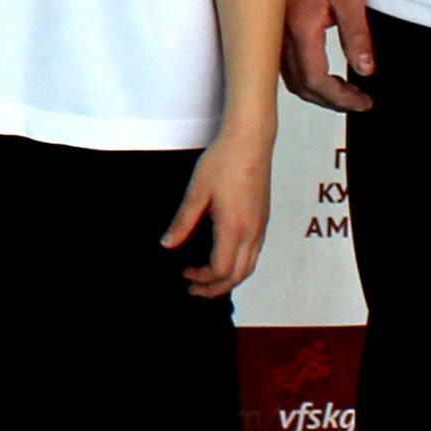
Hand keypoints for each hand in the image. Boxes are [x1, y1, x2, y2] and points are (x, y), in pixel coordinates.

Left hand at [162, 128, 273, 298]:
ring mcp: (260, 226)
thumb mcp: (196, 191)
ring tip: (207, 280)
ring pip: (249, 266)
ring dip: (228, 279)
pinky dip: (238, 265)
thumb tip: (167, 244)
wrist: (250, 141)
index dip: (202, 278)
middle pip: (238, 275)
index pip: (222, 270)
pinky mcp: (262, 220)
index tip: (184, 273)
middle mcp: (252, 231)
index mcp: (234, 227)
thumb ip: (183, 222)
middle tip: (193, 289)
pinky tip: (222, 258)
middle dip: (216, 288)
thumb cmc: (224, 161)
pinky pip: (254, 253)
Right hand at [282, 0, 375, 111]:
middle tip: (359, 101)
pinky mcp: (275, 28)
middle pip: (301, 86)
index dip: (341, 98)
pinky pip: (285, 65)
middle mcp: (281, 35)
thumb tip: (365, 70)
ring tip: (344, 91)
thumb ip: (358, 36)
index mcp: (300, 29)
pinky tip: (324, 72)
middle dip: (331, 100)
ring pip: (291, 78)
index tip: (364, 101)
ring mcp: (275, 32)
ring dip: (318, 91)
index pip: (316, 80)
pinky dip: (306, 77)